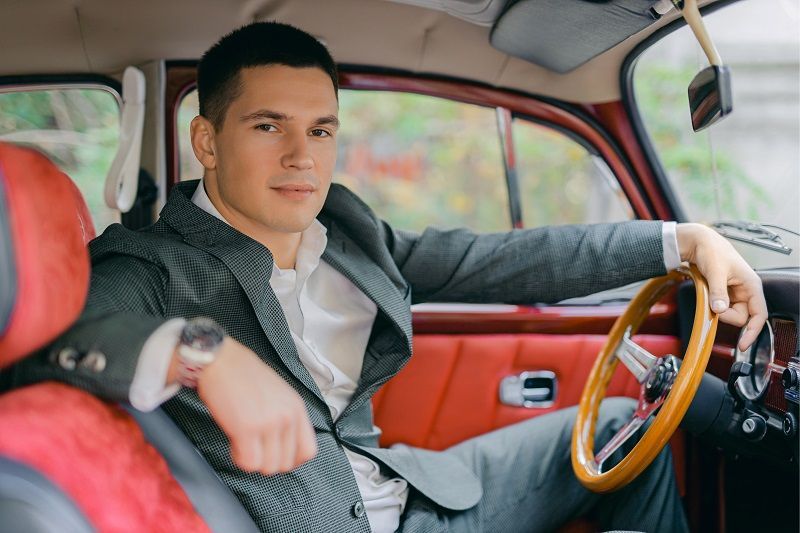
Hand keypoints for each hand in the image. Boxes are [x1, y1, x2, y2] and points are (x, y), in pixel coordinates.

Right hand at [173, 338, 316, 474]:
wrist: (221, 361)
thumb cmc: (244, 375)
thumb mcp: (279, 394)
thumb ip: (285, 418)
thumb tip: (283, 446)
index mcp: (297, 408)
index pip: (308, 451)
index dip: (292, 460)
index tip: (277, 456)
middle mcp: (287, 417)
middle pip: (286, 463)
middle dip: (267, 461)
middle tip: (255, 449)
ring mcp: (269, 423)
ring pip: (268, 467)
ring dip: (253, 461)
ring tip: (243, 445)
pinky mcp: (247, 429)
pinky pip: (249, 463)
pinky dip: (239, 459)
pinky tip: (234, 444)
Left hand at [676, 222, 766, 350]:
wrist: (699, 243)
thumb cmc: (713, 251)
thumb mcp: (715, 272)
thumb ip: (718, 292)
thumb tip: (719, 310)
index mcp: (752, 286)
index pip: (759, 315)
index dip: (752, 331)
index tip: (743, 345)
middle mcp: (746, 291)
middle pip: (740, 317)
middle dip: (724, 315)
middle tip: (712, 302)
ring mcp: (735, 293)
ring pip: (728, 313)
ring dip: (716, 309)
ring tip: (709, 291)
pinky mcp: (724, 294)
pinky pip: (719, 307)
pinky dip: (712, 305)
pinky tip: (707, 294)